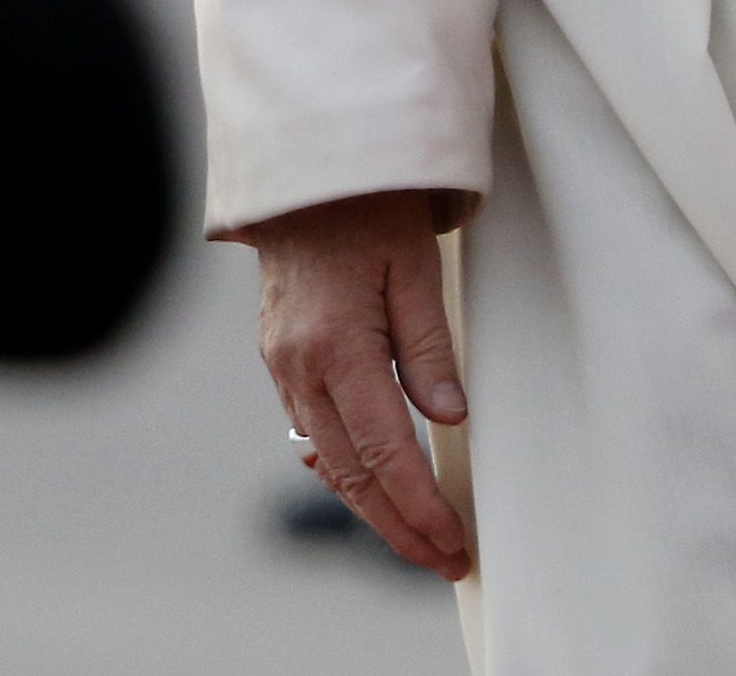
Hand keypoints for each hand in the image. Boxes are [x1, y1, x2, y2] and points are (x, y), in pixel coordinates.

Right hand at [248, 188, 471, 580]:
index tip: (452, 539)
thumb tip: (449, 416)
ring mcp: (284, 370)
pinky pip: (314, 431)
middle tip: (444, 559)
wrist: (305, 177)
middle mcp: (300, 370)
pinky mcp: (283, 363)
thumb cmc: (370, 209)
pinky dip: (345, 467)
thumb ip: (430, 345)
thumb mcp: (417, 266)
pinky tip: (369, 488)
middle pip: (353, 471)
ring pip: (331, 459)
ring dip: (373, 504)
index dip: (419, 502)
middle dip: (399, 524)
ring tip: (417, 537)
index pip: (385, 450)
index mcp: (336, 348)